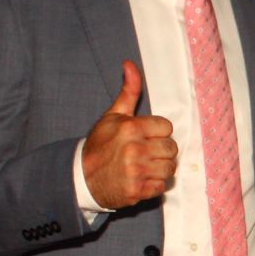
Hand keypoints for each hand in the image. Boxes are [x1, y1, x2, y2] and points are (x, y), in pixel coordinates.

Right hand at [82, 61, 176, 207]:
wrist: (82, 178)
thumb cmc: (100, 145)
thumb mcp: (112, 116)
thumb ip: (128, 92)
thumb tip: (129, 64)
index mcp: (131, 128)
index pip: (167, 127)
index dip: (158, 132)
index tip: (146, 136)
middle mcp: (135, 149)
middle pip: (171, 148)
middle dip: (162, 150)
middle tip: (147, 152)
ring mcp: (137, 171)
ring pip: (170, 168)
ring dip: (160, 168)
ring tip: (145, 166)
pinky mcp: (137, 190)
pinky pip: (161, 186)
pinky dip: (154, 184)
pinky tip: (142, 179)